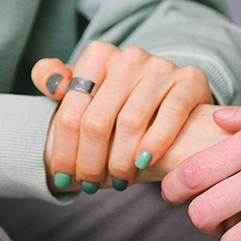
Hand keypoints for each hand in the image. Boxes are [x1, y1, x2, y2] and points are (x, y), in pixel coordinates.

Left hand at [32, 41, 212, 191]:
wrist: (172, 95)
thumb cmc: (119, 101)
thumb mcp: (85, 88)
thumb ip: (56, 80)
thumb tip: (51, 83)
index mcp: (97, 55)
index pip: (71, 112)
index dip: (64, 151)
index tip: (62, 178)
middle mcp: (129, 56)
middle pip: (97, 121)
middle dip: (90, 162)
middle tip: (91, 185)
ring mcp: (161, 67)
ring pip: (131, 122)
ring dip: (121, 161)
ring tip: (119, 181)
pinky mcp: (190, 79)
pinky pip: (171, 113)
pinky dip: (156, 143)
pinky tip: (145, 163)